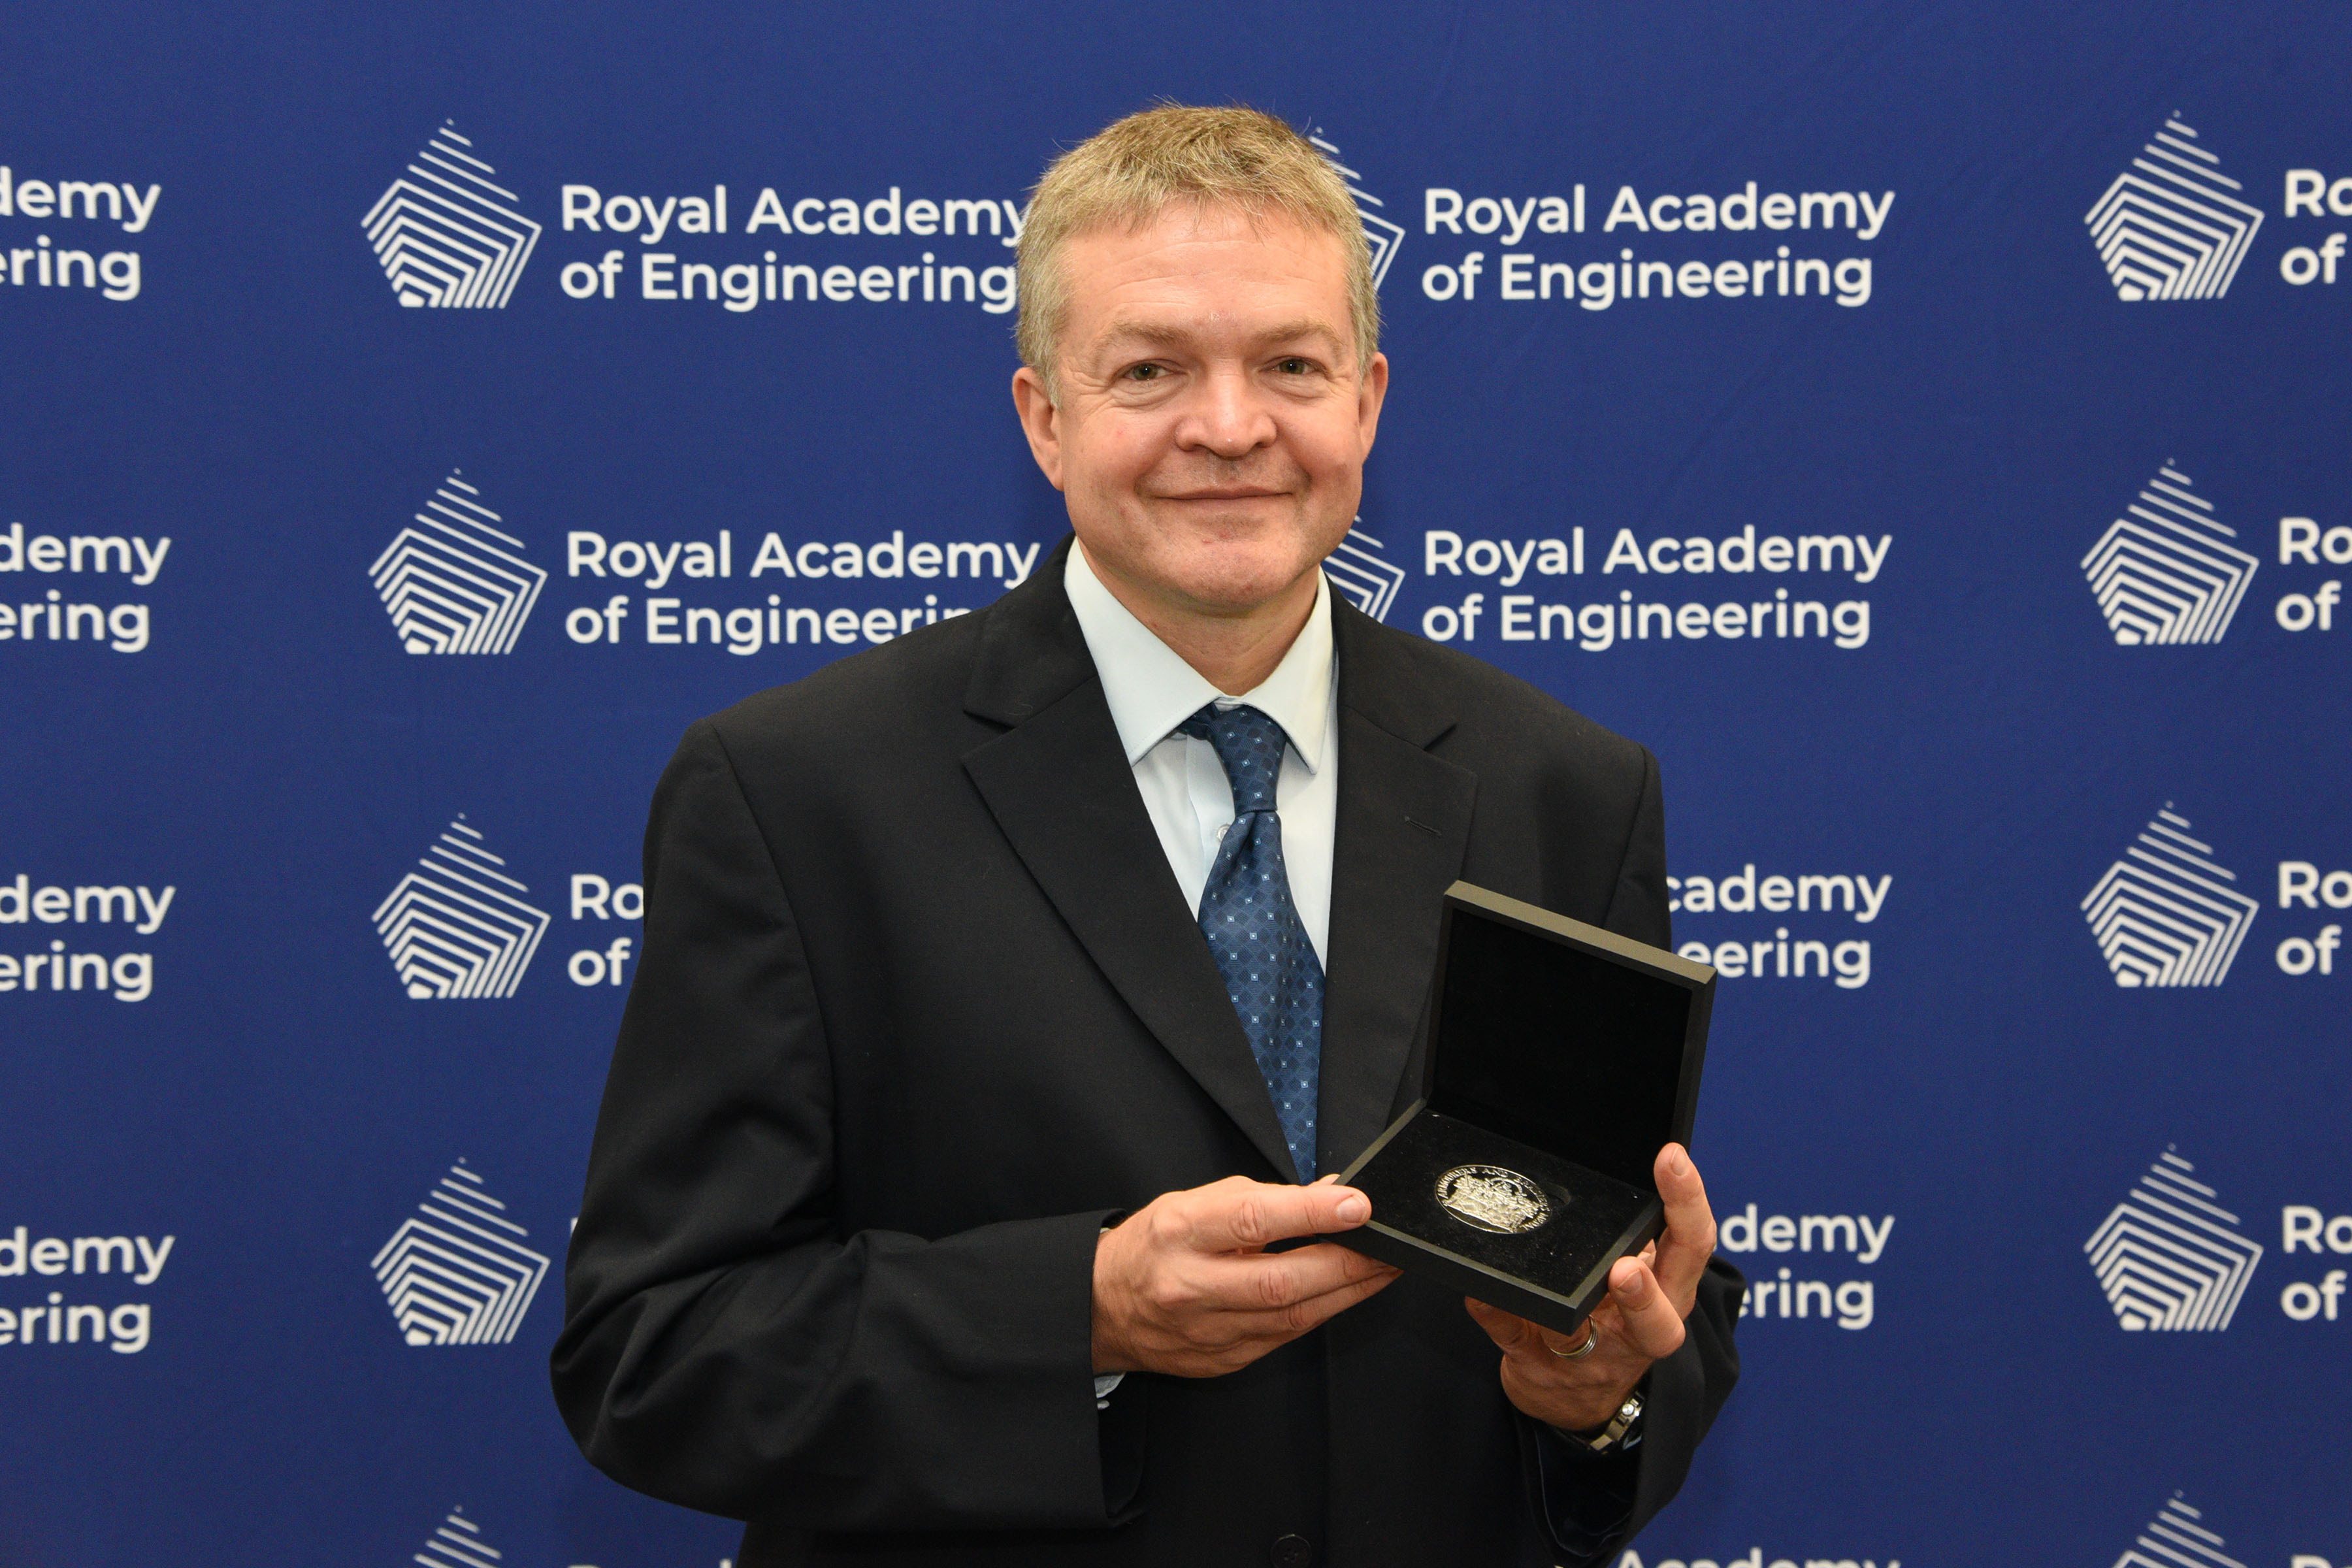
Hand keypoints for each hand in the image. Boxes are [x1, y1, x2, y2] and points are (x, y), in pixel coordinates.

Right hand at [1092, 1174, 1400, 1376]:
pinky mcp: (1223, 1360)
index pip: (1253, 1219)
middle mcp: (1192, 1285)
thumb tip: (1331, 1195)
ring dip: (1348, 1292)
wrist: (1103, 1307)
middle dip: (1348, 1263)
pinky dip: (1319, 1313)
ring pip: (1293, 1316)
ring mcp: (1207, 1331)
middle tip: (1389, 1247)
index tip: (1357, 1204)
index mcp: (1181, 1232)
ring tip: (1383, 1269)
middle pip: (1283, 1280)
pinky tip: (1343, 1295)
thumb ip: (1263, 1199)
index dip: (1311, 1212)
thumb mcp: (1194, 1202)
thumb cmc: (1155, 1245)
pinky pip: (1284, 1337)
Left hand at [1464, 1142, 1716, 1431]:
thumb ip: (1637, 1227)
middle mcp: (1636, 1331)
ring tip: (1562, 1294)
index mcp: (1669, 1292)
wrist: (1577, 1399)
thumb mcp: (1643, 1271)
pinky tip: (1481, 1294)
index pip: (1691, 1246)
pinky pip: (1511, 1338)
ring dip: (1572, 1316)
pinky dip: (1497, 1313)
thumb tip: (1625, 1156)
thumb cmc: (1614, 1312)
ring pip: (1581, 1338)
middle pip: (1658, 1320)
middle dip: (1643, 1296)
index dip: (1688, 1202)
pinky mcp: (1534, 1363)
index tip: (1672, 1158)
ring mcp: (1586, 1355)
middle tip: (1626, 1269)